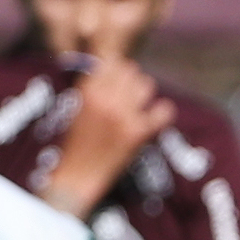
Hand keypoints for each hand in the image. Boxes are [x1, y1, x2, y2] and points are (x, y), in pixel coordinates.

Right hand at [50, 51, 170, 204]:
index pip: (113, 63)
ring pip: (146, 85)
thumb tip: (112, 67)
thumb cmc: (74, 143)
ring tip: (138, 105)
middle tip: (127, 94)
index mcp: (88, 91)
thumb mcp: (76, 108)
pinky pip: (164, 110)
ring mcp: (124, 115)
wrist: (77, 176)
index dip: (116, 71)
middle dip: (130, 81)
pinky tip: (154, 118)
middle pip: (131, 71)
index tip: (116, 80)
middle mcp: (107, 99)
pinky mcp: (138, 132)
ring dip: (143, 93)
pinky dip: (162, 113)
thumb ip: (92, 87)